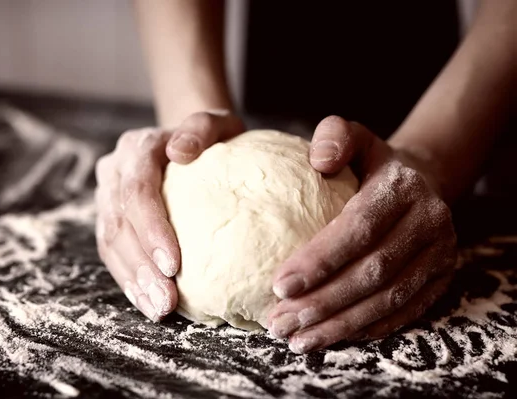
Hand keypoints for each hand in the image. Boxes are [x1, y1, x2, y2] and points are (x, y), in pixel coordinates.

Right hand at [95, 110, 244, 320]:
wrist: (190, 141)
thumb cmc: (212, 137)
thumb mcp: (218, 123)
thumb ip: (202, 128)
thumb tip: (181, 151)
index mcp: (138, 148)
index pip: (137, 190)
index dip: (151, 229)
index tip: (173, 265)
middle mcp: (115, 170)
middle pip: (119, 222)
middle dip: (141, 266)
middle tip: (166, 301)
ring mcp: (108, 194)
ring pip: (110, 242)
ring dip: (133, 280)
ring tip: (158, 309)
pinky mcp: (110, 216)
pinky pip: (112, 251)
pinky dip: (129, 279)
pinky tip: (147, 301)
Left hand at [268, 116, 457, 352]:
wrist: (423, 181)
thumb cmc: (371, 163)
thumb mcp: (354, 136)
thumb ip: (334, 136)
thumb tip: (318, 160)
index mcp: (402, 188)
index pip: (359, 229)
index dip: (320, 260)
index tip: (279, 285)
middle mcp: (429, 222)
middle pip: (372, 273)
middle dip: (322, 303)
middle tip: (279, 321)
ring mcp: (440, 254)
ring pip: (388, 300)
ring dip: (339, 325)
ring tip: (297, 339)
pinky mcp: (441, 278)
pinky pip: (405, 312)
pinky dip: (366, 328)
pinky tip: (331, 337)